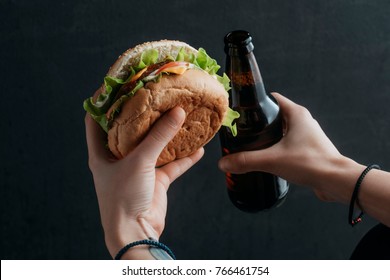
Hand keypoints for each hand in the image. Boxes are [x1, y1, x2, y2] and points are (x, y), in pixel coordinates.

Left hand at [85, 90, 203, 257]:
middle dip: (142, 114)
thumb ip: (159, 136)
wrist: (136, 232)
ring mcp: (138, 169)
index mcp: (102, 153)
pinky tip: (197, 148)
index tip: (118, 84)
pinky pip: (171, 164)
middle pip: (129, 130)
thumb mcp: (139, 161)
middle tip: (155, 95)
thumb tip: (176, 112)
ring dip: (166, 134)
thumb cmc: (123, 198)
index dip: (103, 101)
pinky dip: (184, 157)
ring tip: (178, 115)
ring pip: (153, 146)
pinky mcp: (155, 181)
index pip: (95, 120)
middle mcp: (118, 159)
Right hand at [218, 92, 364, 202]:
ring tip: (252, 145)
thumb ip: (246, 160)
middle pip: (275, 115)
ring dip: (268, 137)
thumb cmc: (310, 162)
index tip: (242, 111)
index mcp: (296, 114)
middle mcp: (303, 121)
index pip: (273, 98)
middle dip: (259, 123)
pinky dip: (278, 148)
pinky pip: (289, 144)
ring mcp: (307, 135)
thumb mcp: (272, 160)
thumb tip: (224, 163)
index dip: (256, 103)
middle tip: (243, 131)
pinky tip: (267, 158)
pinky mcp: (309, 149)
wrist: (336, 181)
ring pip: (282, 131)